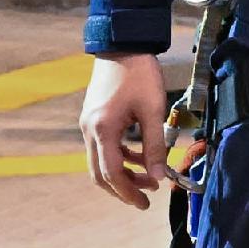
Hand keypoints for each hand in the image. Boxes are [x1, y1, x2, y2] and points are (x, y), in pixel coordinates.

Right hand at [81, 52, 169, 207]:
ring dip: (123, 174)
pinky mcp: (94, 118)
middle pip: (100, 174)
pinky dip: (120, 157)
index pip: (112, 173)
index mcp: (103, 129)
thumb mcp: (153, 110)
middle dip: (123, 189)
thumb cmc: (139, 74)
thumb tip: (159, 177)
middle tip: (144, 199)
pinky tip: (140, 157)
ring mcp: (89, 124)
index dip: (128, 192)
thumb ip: (155, 146)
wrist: (122, 45)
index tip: (145, 202)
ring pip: (101, 162)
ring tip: (149, 178)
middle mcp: (90, 130)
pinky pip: (104, 147)